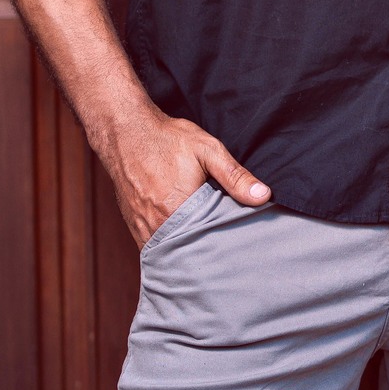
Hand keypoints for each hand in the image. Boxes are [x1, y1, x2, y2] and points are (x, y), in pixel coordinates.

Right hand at [95, 99, 270, 248]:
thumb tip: (263, 196)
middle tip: (227, 256)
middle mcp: (156, 225)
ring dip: (187, 253)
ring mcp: (142, 228)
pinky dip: (170, 248)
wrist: (125, 132)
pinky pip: (155, 248)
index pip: (208, 243)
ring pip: (170, 253)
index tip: (237, 249)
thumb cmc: (167, 139)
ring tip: (207, 253)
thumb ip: (235, 176)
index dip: (224, 247)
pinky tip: (185, 243)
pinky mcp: (134, 226)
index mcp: (176, 210)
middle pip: (188, 252)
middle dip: (206, 254)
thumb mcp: (208, 151)